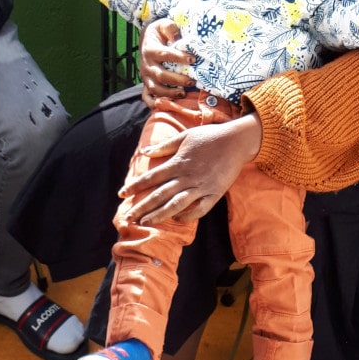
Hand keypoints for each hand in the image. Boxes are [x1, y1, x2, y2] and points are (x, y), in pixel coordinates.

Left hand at [121, 114, 261, 224]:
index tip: (122, 194)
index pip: (151, 177)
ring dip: (159, 215)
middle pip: (159, 194)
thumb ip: (164, 147)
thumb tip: (145, 152)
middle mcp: (186, 177)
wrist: (236, 142)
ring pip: (175, 205)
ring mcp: (200, 187)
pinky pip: (198, 210)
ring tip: (146, 223)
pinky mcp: (213, 194)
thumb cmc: (209, 137)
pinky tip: (176, 219)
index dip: (135, 186)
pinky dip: (186, 216)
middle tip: (128, 217)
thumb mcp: (185, 137)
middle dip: (142, 207)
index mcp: (178, 162)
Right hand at [139, 17, 194, 107]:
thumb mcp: (163, 24)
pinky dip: (155, 104)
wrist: (147, 39)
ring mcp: (145, 77)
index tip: (192, 60)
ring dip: (169, 93)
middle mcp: (146, 65)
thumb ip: (170, 28)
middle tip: (192, 80)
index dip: (179, 58)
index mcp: (150, 49)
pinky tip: (168, 105)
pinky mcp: (146, 84)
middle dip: (177, 79)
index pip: (165, 54)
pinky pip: (147, 98)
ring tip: (183, 93)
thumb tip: (178, 37)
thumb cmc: (159, 33)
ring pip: (155, 89)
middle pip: (161, 76)